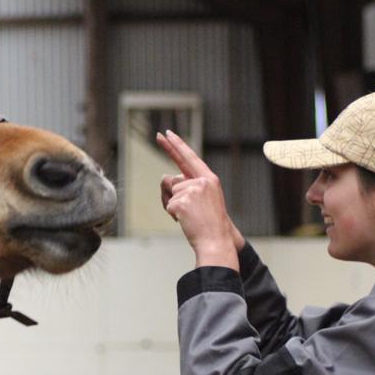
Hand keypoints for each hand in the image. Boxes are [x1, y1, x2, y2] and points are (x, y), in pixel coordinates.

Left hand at [155, 131, 244, 269]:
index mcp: (210, 179)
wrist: (216, 240)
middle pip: (173, 179)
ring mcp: (192, 190)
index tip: (167, 133)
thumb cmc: (210, 223)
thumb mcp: (206, 199)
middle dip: (166, 182)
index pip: (190, 158)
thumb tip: (167, 179)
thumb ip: (190, 186)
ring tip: (186, 217)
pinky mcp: (182, 201)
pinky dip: (171, 214)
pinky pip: (167, 204)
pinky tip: (184, 221)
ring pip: (168, 191)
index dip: (178, 145)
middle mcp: (202, 181)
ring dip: (170, 204)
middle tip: (158, 135)